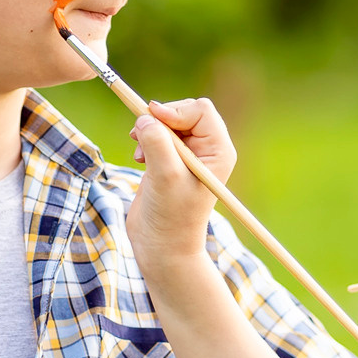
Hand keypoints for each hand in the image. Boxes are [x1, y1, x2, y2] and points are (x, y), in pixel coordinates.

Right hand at [126, 98, 232, 271]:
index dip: (175, 111)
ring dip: (150, 130)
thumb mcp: (165, 176)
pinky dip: (145, 140)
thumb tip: (145, 117)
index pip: (200, 110)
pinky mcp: (170, 161)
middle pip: (184, 111)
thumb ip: (157, 142)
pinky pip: (158, 134)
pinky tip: (139, 159)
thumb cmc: (171, 216)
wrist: (162, 247)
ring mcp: (188, 155)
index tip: (153, 123)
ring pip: (168, 121)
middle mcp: (207, 150)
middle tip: (140, 137)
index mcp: (218, 151)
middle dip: (160, 120)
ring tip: (140, 153)